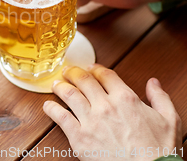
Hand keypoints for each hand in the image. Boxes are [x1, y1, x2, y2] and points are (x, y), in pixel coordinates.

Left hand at [43, 65, 181, 160]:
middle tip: (68, 71)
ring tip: (56, 84)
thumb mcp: (170, 120)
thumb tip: (153, 83)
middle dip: (73, 73)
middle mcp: (105, 106)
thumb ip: (160, 98)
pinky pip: (60, 117)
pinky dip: (51, 109)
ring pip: (69, 95)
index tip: (90, 68)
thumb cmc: (160, 151)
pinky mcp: (79, 137)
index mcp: (126, 98)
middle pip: (83, 80)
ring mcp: (90, 121)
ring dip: (60, 86)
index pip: (105, 75)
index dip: (95, 69)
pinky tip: (48, 106)